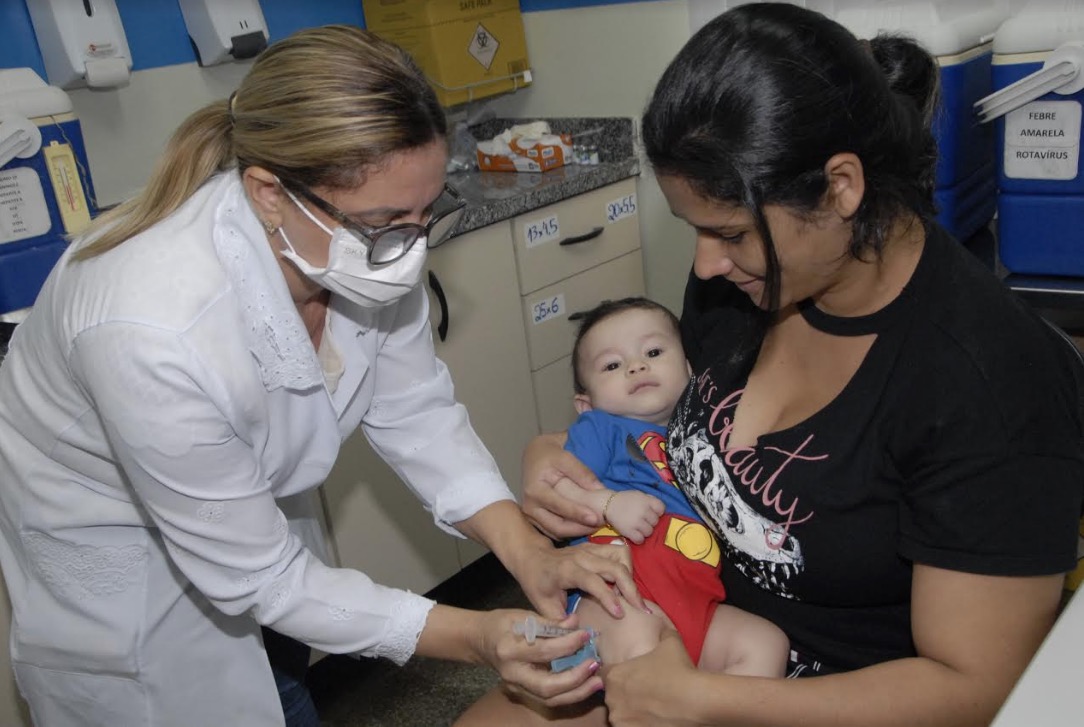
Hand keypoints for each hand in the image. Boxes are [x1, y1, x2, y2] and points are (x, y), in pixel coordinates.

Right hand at [475, 609, 602, 706]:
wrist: (480, 641)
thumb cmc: (502, 624)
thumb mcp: (522, 615)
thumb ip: (549, 622)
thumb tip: (576, 622)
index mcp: (510, 650)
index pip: (544, 651)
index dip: (568, 643)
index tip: (586, 634)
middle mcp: (512, 674)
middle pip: (547, 686)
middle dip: (575, 678)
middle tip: (595, 664)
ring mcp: (517, 687)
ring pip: (550, 699)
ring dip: (577, 692)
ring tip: (597, 681)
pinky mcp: (523, 693)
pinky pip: (549, 699)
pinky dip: (569, 694)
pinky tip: (585, 685)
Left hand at [508, 539, 645, 618]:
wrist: (533, 557)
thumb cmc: (538, 583)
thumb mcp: (542, 606)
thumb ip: (560, 622)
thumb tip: (581, 634)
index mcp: (567, 570)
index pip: (592, 581)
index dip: (607, 597)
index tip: (620, 614)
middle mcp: (582, 556)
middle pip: (614, 567)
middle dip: (630, 588)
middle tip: (641, 610)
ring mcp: (591, 549)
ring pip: (621, 555)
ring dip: (630, 576)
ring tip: (633, 598)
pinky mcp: (598, 547)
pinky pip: (620, 552)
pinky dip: (627, 567)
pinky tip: (625, 585)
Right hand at [522, 433, 604, 539]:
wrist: (535, 457)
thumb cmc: (550, 456)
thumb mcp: (566, 458)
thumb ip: (582, 473)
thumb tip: (600, 489)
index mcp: (534, 490)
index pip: (558, 506)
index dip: (577, 513)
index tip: (596, 518)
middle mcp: (529, 507)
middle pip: (556, 526)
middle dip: (579, 529)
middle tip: (600, 526)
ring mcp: (531, 516)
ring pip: (556, 532)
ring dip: (577, 532)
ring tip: (596, 526)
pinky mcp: (536, 521)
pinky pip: (554, 532)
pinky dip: (570, 532)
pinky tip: (585, 526)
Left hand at [601, 629, 700, 726]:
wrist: (696, 700)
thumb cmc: (680, 670)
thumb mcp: (670, 642)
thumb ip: (661, 633)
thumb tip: (662, 627)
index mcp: (615, 676)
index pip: (605, 674)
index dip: (618, 674)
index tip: (632, 676)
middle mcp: (612, 699)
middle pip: (612, 695)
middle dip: (625, 693)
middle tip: (645, 692)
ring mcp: (621, 720)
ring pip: (620, 714)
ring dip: (631, 711)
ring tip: (652, 707)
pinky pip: (629, 726)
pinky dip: (639, 723)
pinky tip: (654, 719)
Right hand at [603, 491, 664, 543]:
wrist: (608, 504)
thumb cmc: (625, 500)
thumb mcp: (639, 495)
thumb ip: (650, 500)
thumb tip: (660, 510)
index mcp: (646, 501)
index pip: (661, 509)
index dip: (657, 512)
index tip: (650, 513)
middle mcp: (643, 511)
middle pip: (655, 522)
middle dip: (649, 522)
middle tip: (642, 521)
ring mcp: (636, 522)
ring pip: (649, 532)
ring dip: (644, 531)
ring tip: (637, 528)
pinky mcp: (629, 531)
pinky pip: (640, 540)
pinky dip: (638, 539)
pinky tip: (634, 534)